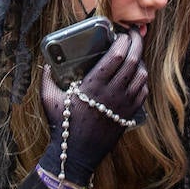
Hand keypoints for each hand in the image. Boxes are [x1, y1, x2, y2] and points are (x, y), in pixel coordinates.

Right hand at [38, 28, 148, 184]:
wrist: (77, 155)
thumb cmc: (62, 126)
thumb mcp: (49, 99)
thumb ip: (47, 78)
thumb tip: (46, 63)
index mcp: (93, 86)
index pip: (117, 56)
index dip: (123, 41)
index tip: (122, 34)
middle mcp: (112, 94)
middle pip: (133, 61)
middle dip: (137, 43)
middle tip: (135, 34)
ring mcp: (123, 105)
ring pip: (142, 76)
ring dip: (140, 61)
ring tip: (134, 54)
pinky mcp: (129, 115)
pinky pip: (143, 92)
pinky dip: (142, 80)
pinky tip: (135, 75)